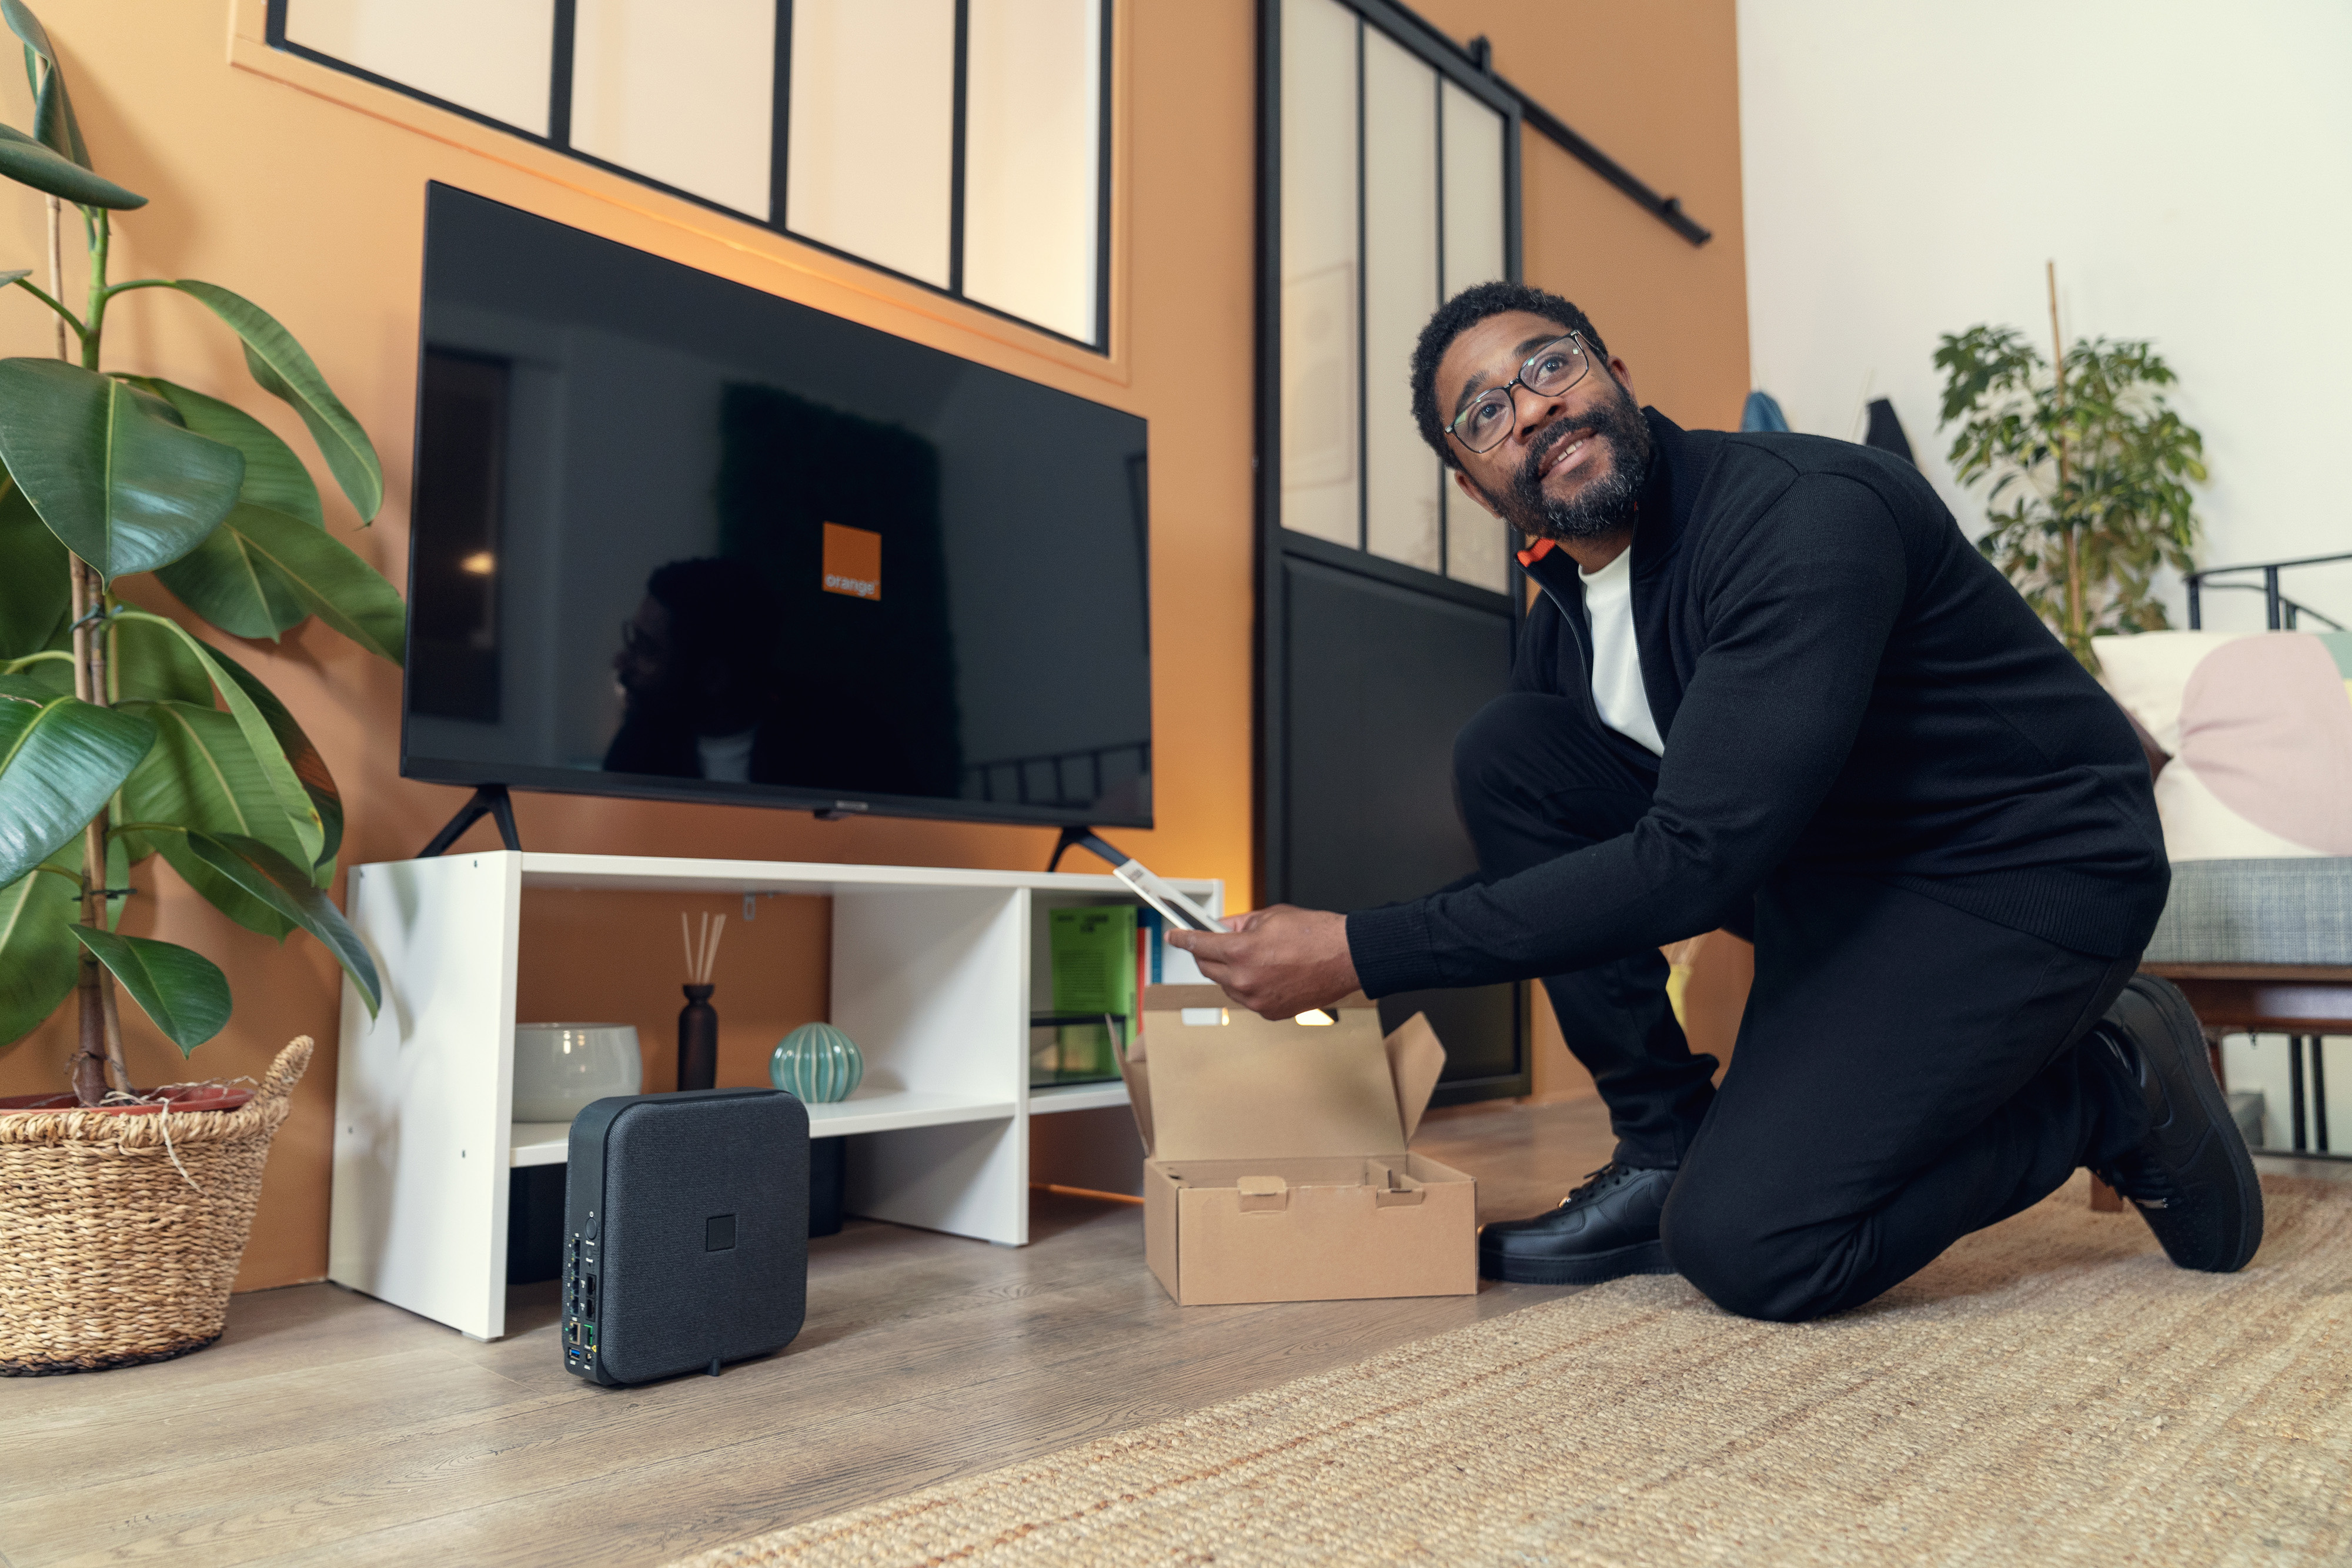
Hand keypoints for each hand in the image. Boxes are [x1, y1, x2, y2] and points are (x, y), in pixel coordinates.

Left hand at [1167, 905, 1359, 1019]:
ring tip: (1254, 957)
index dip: (1183, 939)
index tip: (1174, 937)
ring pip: (1226, 986)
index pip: (1199, 945)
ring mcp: (1256, 1000)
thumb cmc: (1315, 934)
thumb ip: (1239, 923)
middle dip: (1208, 954)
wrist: (1346, 957)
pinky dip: (1248, 986)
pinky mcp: (1269, 1013)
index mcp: (1241, 951)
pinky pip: (1246, 999)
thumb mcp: (1270, 916)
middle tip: (1218, 943)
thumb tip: (1221, 927)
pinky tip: (1266, 973)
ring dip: (1229, 971)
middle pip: (1207, 969)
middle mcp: (1244, 980)